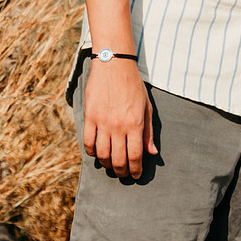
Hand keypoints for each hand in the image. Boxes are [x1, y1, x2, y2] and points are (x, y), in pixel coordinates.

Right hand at [82, 59, 156, 178]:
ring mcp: (102, 122)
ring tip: (110, 165)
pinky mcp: (89, 117)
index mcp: (135, 124)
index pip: (136, 156)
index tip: (135, 175)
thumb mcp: (147, 108)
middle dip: (121, 171)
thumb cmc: (133, 86)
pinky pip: (88, 142)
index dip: (135, 170)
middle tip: (123, 173)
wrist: (114, 66)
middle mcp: (119, 126)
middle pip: (118, 159)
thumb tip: (152, 153)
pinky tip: (96, 153)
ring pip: (102, 155)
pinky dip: (91, 152)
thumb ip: (148, 132)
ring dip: (106, 164)